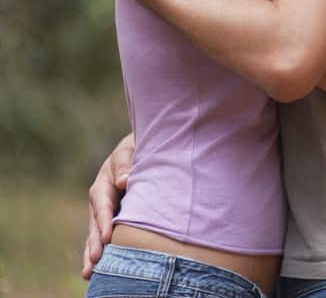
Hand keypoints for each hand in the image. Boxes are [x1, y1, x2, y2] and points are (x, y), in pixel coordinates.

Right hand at [81, 134, 133, 278]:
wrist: (139, 150)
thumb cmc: (135, 149)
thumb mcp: (129, 151)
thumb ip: (126, 164)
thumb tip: (124, 181)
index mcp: (103, 185)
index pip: (103, 205)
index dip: (105, 221)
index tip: (108, 237)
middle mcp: (100, 202)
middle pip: (95, 225)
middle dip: (95, 244)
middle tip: (95, 262)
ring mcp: (104, 213)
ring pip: (96, 235)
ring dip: (92, 253)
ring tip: (89, 273)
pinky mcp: (112, 220)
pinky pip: (105, 237)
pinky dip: (101, 252)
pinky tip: (97, 271)